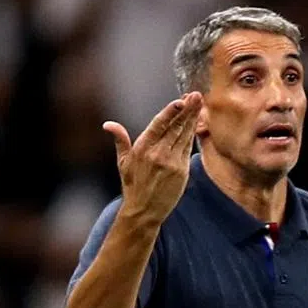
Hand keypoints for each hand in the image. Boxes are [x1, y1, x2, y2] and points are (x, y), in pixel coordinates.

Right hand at [103, 92, 202, 223]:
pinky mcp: (182, 171)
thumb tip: (108, 124)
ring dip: (193, 118)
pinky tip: (197, 123)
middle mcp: (158, 154)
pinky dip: (192, 134)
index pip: (159, 124)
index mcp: (142, 148)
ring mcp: (171, 163)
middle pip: (175, 127)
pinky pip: (188, 148)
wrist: (144, 211)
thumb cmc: (133, 185)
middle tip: (196, 95)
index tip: (181, 100)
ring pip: (184, 135)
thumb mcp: (123, 162)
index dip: (171, 111)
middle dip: (187, 110)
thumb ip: (120, 140)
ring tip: (199, 103)